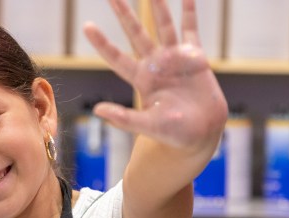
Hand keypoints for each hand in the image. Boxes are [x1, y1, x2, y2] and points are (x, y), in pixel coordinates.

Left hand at [84, 0, 227, 154]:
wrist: (201, 133)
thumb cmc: (173, 134)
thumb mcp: (147, 126)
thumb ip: (124, 117)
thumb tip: (97, 110)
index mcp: (140, 80)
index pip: (116, 57)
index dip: (102, 43)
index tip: (87, 26)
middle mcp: (154, 65)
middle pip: (136, 34)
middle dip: (124, 15)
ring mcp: (174, 58)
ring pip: (162, 26)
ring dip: (156, 6)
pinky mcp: (194, 57)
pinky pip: (190, 30)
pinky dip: (189, 12)